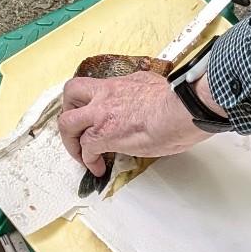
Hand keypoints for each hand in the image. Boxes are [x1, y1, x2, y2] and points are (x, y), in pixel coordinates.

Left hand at [59, 69, 219, 174]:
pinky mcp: (104, 135)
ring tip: (80, 155)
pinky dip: (88, 161)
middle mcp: (106, 94)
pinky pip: (85, 149)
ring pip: (67, 122)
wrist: (183, 109)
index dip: (89, 99)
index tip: (94, 112)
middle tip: (77, 128)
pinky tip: (97, 168)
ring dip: (71, 140)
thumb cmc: (179, 101)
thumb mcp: (155, 86)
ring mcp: (102, 114)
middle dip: (69, 111)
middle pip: (71, 93)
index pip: (95, 85)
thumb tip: (146, 101)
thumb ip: (143, 93)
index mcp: (121, 83)